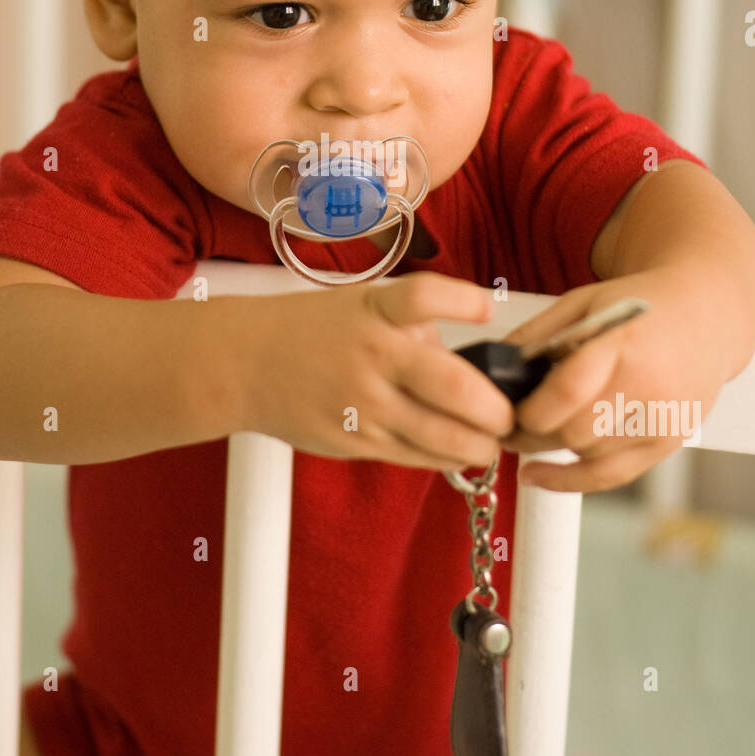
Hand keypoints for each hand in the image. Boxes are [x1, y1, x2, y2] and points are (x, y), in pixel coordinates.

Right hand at [240, 273, 515, 471]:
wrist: (244, 363)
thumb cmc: (313, 329)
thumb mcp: (365, 306)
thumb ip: (417, 329)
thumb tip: (472, 365)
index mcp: (375, 311)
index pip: (424, 297)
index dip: (464, 302)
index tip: (488, 311)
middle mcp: (372, 356)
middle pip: (452, 387)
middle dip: (495, 409)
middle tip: (510, 413)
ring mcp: (363, 405)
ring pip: (441, 437)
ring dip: (479, 445)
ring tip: (492, 441)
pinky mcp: (353, 441)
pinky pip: (414, 457)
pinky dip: (445, 458)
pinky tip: (458, 451)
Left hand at [495, 267, 731, 492]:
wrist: (706, 316)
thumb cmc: (639, 305)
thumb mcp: (585, 302)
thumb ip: (538, 333)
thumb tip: (494, 365)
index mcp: (624, 342)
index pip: (568, 392)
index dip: (528, 410)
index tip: (504, 409)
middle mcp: (649, 385)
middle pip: (573, 432)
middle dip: (530, 435)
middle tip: (504, 427)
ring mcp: (663, 418)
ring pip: (587, 455)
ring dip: (550, 449)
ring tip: (527, 435)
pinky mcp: (669, 441)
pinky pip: (612, 476)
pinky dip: (570, 480)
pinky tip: (538, 475)